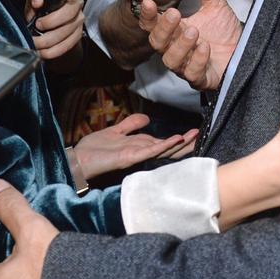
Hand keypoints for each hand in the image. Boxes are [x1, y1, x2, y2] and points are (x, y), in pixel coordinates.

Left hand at [24, 0, 84, 59]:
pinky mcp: (77, 35)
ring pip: (68, 31)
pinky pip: (68, 45)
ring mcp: (79, 21)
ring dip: (49, 40)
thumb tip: (38, 1)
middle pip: (70, 13)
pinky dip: (54, 50)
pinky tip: (44, 51)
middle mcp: (77, 5)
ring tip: (35, 42)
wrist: (42, 25)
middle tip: (37, 25)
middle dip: (52, 22)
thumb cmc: (40, 8)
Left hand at [72, 113, 197, 179]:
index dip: (178, 138)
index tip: (194, 132)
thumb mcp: (115, 131)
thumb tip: (148, 118)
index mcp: (138, 147)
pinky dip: (163, 145)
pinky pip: (149, 151)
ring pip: (162, 149)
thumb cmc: (93, 150)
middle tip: (202, 136)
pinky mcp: (129, 157)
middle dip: (184, 142)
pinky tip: (175, 140)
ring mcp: (136, 155)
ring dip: (178, 143)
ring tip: (195, 136)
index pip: (162, 142)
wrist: (77, 160)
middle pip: (166, 147)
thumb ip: (131, 124)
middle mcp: (140, 152)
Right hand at [139, 0, 240, 90]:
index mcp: (174, 30)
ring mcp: (186, 66)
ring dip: (180, 45)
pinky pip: (192, 74)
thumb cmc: (224, 31)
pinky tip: (205, 48)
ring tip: (194, 31)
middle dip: (164, 28)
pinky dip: (196, 60)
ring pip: (171, 60)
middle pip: (157, 42)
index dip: (148, 14)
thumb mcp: (215, 3)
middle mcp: (175, 49)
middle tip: (175, 14)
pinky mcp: (201, 79)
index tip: (148, 1)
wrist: (244, 52)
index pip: (153, 24)